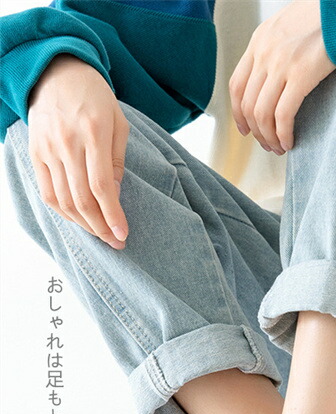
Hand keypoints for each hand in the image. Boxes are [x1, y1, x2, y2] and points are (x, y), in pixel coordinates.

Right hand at [27, 53, 129, 248]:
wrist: (57, 73)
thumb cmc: (95, 99)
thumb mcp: (118, 123)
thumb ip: (117, 161)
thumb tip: (114, 197)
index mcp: (93, 132)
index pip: (102, 186)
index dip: (112, 215)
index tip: (123, 234)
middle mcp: (67, 142)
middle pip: (81, 199)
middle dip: (100, 227)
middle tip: (115, 241)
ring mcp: (48, 149)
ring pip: (63, 200)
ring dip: (84, 224)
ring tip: (100, 234)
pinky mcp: (35, 153)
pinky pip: (48, 193)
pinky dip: (63, 212)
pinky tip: (79, 220)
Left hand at [228, 0, 335, 154]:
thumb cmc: (326, 16)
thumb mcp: (290, 25)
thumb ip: (277, 47)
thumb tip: (275, 76)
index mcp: (259, 40)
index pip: (236, 85)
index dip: (238, 114)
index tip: (246, 130)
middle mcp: (264, 52)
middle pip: (247, 105)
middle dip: (256, 132)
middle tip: (268, 145)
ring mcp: (280, 63)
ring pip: (262, 114)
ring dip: (269, 137)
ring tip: (280, 147)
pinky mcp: (301, 74)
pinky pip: (283, 115)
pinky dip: (283, 134)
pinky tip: (290, 142)